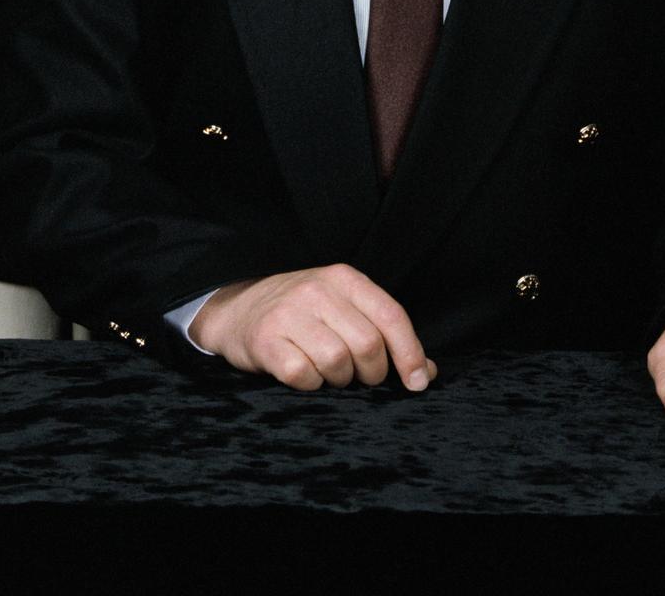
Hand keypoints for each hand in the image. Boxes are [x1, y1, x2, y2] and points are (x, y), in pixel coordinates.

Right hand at [189, 263, 436, 392]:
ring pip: (337, 362)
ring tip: (330, 375)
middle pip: (368, 344)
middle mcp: (318, 289)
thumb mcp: (344, 309)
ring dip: (340, 380)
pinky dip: (310, 385)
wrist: (239, 309)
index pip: (391, 316)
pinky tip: (305, 376)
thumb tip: (426, 373)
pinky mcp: (265, 340)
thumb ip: (384, 333)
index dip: (410, 354)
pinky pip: (302, 375)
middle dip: (372, 373)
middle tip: (360, 378)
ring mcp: (289, 313)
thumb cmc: (304, 314)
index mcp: (345, 278)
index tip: (416, 383)